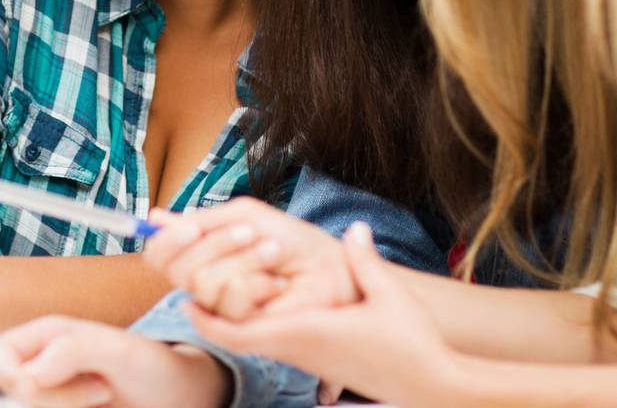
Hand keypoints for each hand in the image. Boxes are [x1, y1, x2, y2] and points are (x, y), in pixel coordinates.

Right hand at [0, 316, 231, 407]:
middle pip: (12, 391)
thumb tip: (30, 374)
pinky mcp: (63, 407)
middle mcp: (45, 360)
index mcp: (49, 334)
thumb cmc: (154, 367)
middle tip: (99, 392)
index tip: (70, 380)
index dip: (21, 377)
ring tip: (104, 397)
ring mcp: (54, 389)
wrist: (180, 398)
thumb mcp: (121, 350)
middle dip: (52, 400)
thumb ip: (74, 349)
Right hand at [144, 198, 357, 320]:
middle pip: (178, 269)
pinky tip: (277, 284)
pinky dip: (258, 282)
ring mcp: (223, 311)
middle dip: (217, 243)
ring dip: (245, 260)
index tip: (190, 226)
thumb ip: (202, 221)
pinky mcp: (242, 330)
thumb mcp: (245, 217)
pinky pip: (230, 300)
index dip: (167, 241)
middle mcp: (207, 286)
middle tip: (250, 234)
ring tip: (273, 256)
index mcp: (202, 258)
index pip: (160, 256)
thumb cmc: (294, 242)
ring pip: (205, 283)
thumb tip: (155, 218)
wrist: (331, 266)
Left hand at [187, 223, 467, 407]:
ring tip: (220, 290)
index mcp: (306, 333)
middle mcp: (299, 349)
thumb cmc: (411, 344)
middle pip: (239, 340)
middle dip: (212, 318)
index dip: (209, 317)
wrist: (431, 386)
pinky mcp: (319, 362)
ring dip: (234, 322)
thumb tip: (354, 230)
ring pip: (256, 343)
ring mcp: (308, 359)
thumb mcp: (389, 295)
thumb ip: (365, 261)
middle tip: (191, 292)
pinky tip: (263, 305)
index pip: (242, 332)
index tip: (185, 299)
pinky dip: (258, 327)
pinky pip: (275, 345)